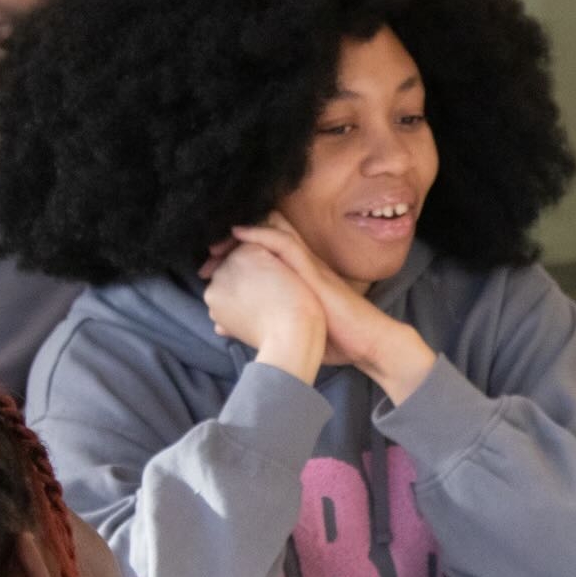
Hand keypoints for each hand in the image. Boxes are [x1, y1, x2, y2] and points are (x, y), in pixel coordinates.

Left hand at [225, 214, 436, 403]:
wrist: (368, 344)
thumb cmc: (336, 340)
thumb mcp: (288, 330)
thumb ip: (257, 324)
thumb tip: (220, 327)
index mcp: (295, 280)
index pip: (262, 256)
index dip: (234, 255)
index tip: (208, 267)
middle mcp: (301, 268)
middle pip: (263, 240)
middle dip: (232, 244)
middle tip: (207, 253)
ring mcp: (308, 267)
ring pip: (272, 234)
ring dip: (242, 235)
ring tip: (217, 240)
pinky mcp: (314, 271)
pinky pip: (284, 243)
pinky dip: (260, 234)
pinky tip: (240, 232)